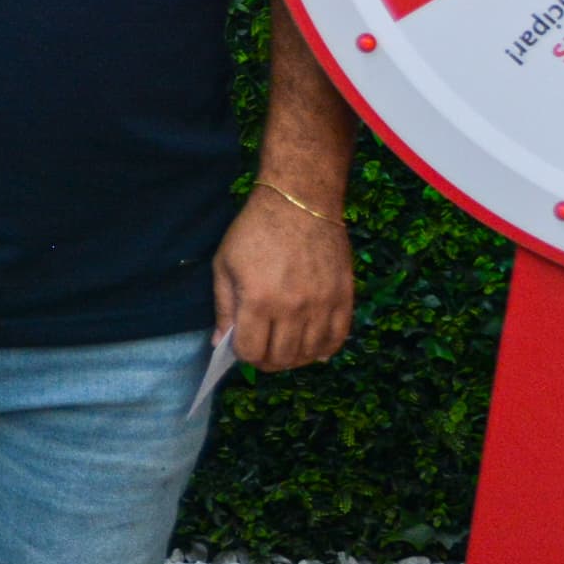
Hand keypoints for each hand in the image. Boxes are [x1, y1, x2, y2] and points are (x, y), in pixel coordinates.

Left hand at [216, 183, 355, 371]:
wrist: (299, 202)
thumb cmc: (254, 231)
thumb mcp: (224, 265)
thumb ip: (223, 308)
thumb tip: (220, 343)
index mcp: (258, 300)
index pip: (252, 352)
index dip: (244, 355)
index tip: (242, 346)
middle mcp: (292, 308)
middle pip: (282, 358)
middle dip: (267, 361)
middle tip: (263, 351)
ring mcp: (322, 304)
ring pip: (310, 353)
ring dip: (295, 358)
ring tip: (285, 348)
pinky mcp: (343, 297)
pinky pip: (338, 338)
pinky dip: (325, 350)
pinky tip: (314, 348)